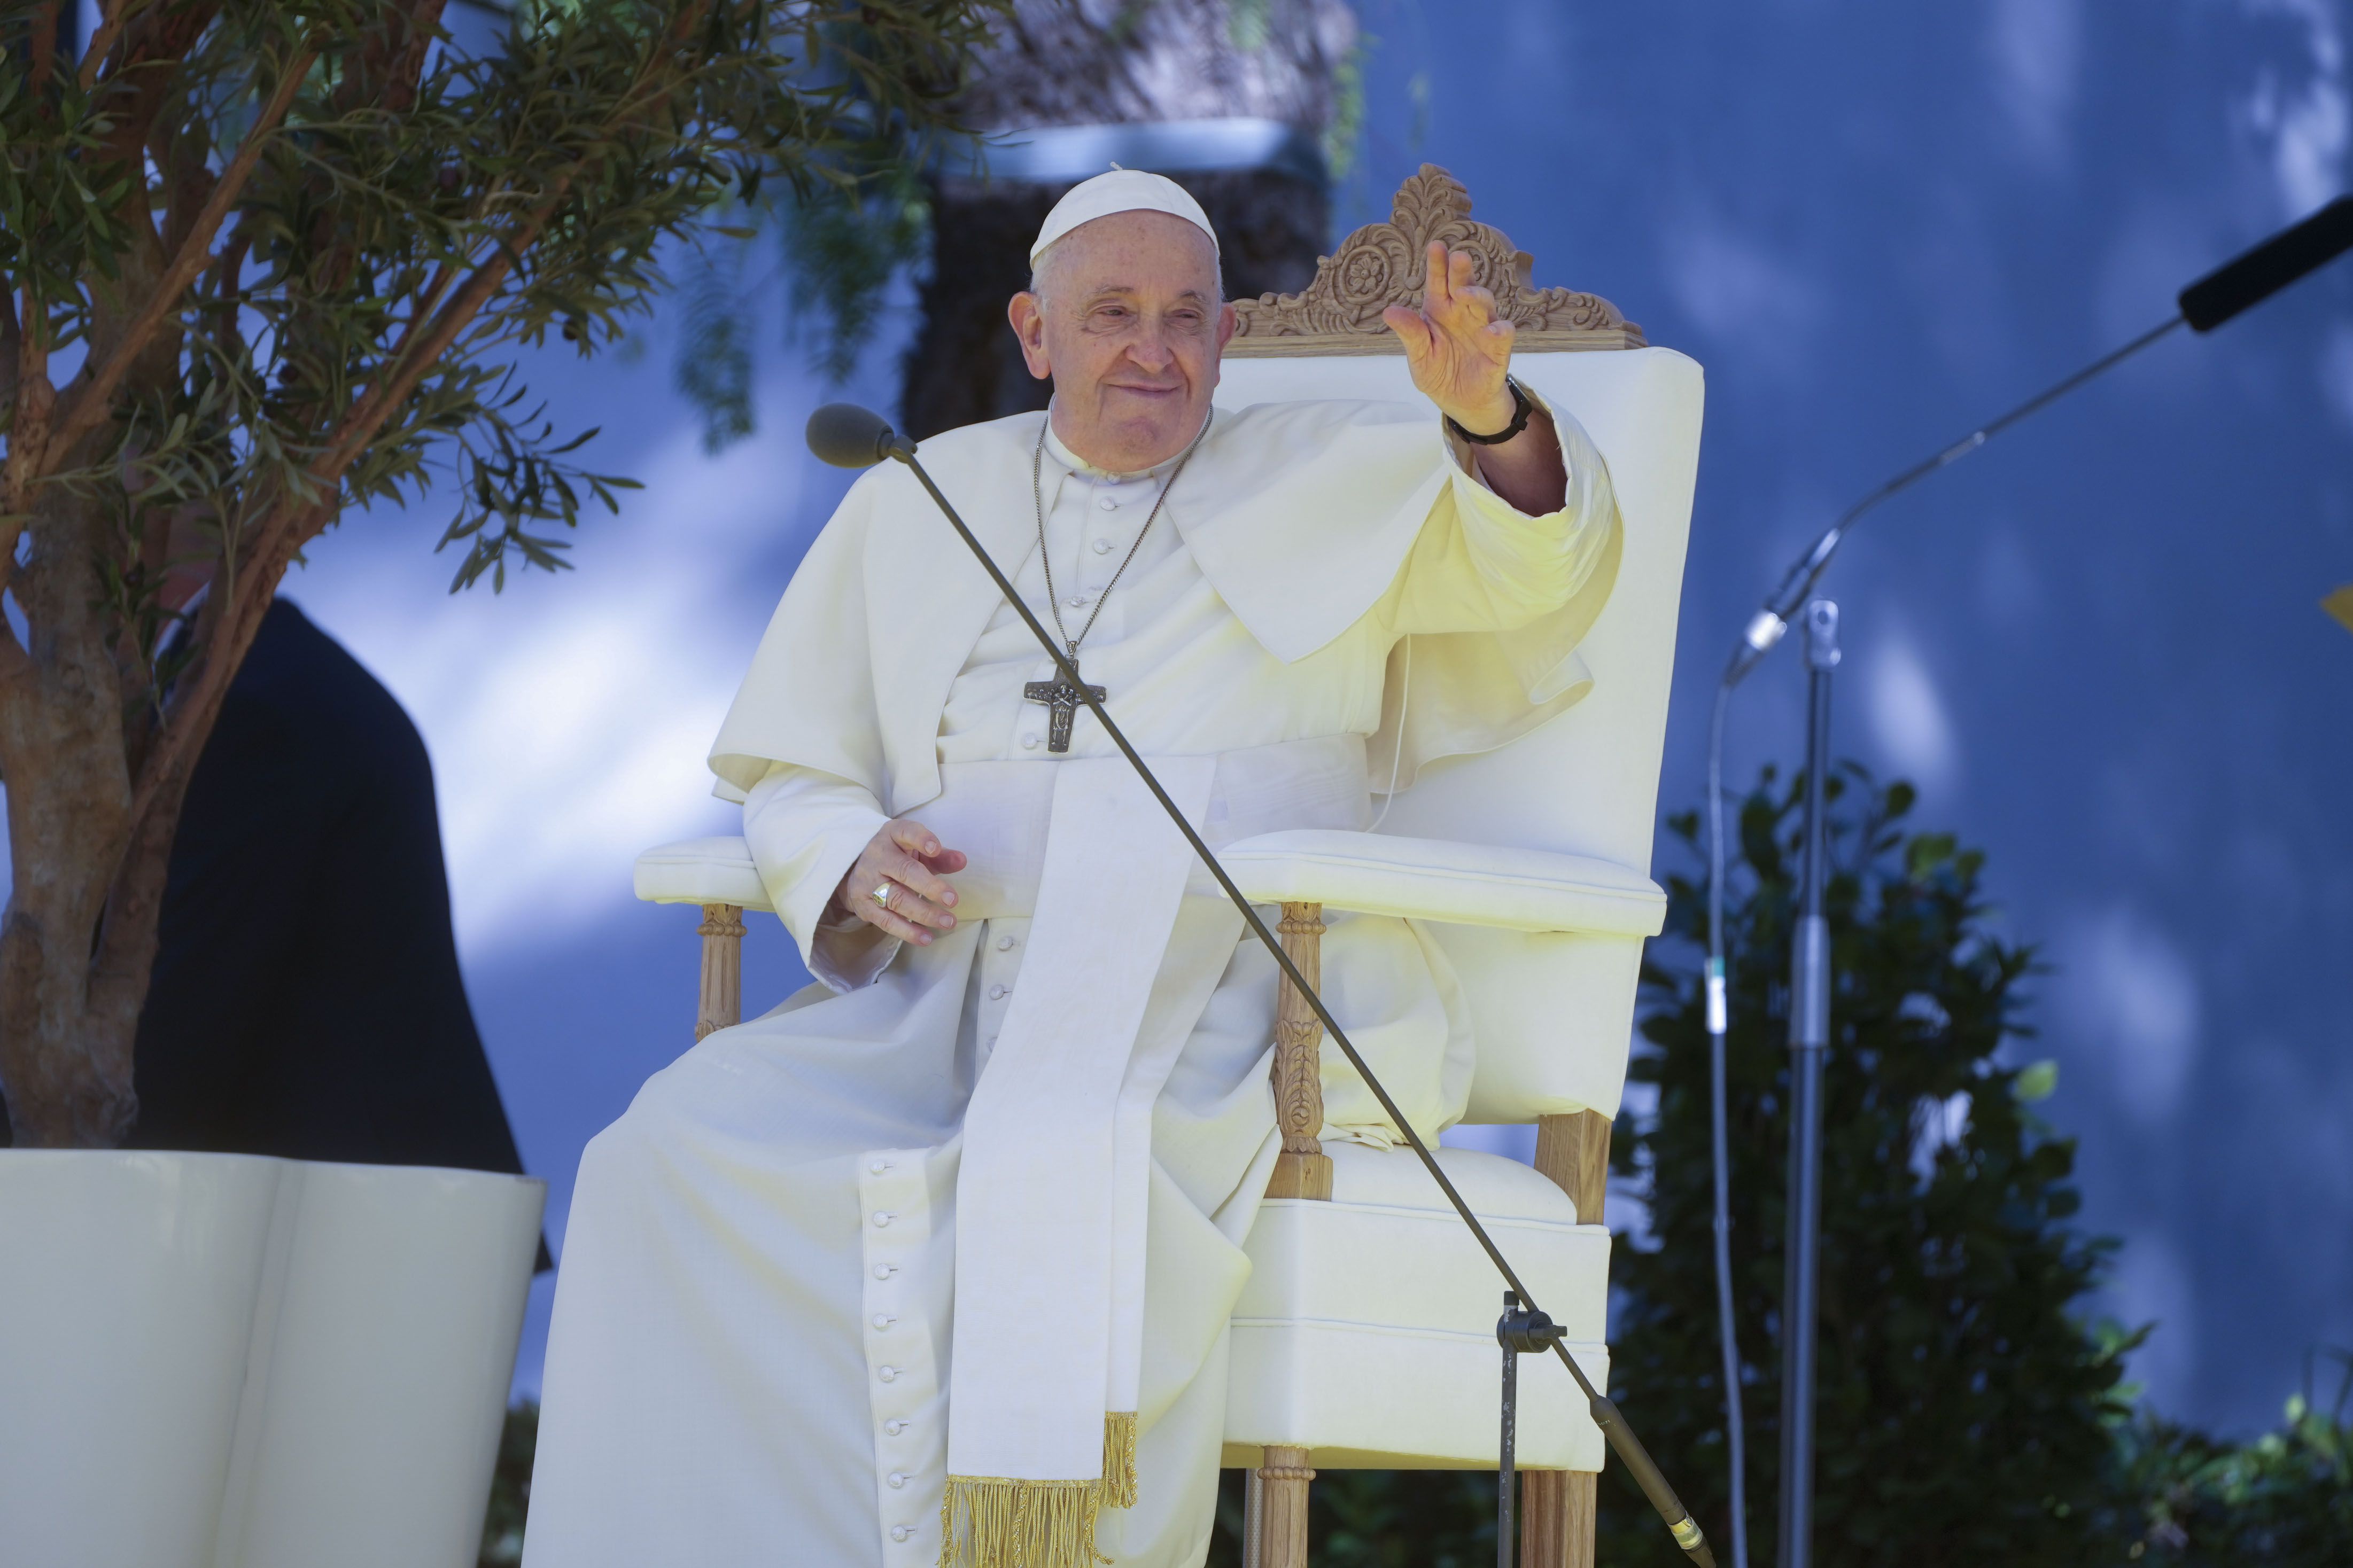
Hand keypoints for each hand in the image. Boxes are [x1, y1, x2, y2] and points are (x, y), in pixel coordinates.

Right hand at [834, 819, 966, 945]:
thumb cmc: (898, 857)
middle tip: (953, 900)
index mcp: (892, 835)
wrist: (858, 869)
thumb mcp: (917, 851)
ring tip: (948, 922)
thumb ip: (940, 856)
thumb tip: (961, 861)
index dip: (921, 839)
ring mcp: (867, 881)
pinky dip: (908, 931)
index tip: (936, 849)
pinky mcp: (863, 904)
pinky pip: (886, 921)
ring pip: (896, 899)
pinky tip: (927, 938)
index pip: (905, 832)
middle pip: (904, 871)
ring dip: (925, 913)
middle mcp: (878, 856)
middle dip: (930, 887)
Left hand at [1383, 241, 1516, 433]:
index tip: (1436, 246)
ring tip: (1464, 294)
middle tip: (1457, 257)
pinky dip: (1499, 331)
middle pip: (1463, 285)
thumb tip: (1390, 312)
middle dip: (1461, 271)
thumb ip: (1409, 334)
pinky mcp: (1499, 349)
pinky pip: (1503, 333)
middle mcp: (1463, 313)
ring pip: (1485, 303)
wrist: (1461, 403)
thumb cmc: (1438, 373)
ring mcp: (1483, 328)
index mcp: (1440, 310)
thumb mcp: (1419, 357)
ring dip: (1476, 296)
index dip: (1438, 264)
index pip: (1439, 282)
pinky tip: (1491, 331)